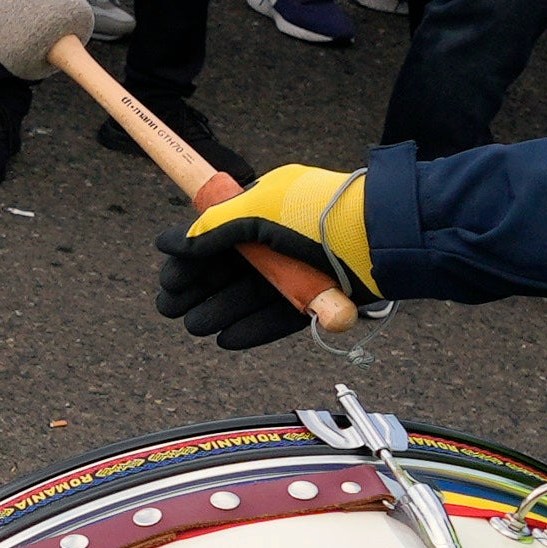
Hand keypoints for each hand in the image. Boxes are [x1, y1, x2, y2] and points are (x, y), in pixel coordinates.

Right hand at [158, 163, 373, 349]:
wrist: (378, 237)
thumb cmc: (320, 212)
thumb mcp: (258, 209)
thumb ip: (211, 228)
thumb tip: (168, 244)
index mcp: (264, 209)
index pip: (216, 237)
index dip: (190, 259)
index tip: (169, 280)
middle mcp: (280, 240)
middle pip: (229, 270)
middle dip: (198, 290)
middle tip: (170, 310)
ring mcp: (299, 270)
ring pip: (250, 296)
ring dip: (220, 311)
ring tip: (196, 326)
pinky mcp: (318, 297)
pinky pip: (278, 316)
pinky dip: (253, 328)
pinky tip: (227, 338)